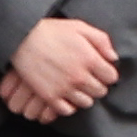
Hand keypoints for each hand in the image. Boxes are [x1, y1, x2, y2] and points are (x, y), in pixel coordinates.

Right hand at [5, 15, 125, 119]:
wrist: (22, 38)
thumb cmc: (52, 31)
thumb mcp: (80, 27)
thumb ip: (101, 41)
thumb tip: (113, 58)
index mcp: (90, 59)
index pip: (112, 77)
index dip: (107, 73)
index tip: (100, 70)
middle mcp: (80, 76)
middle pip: (100, 91)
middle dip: (97, 84)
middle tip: (88, 78)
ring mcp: (65, 88)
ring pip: (86, 103)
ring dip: (84, 95)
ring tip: (77, 86)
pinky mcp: (50, 96)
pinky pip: (67, 110)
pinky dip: (69, 104)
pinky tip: (66, 95)